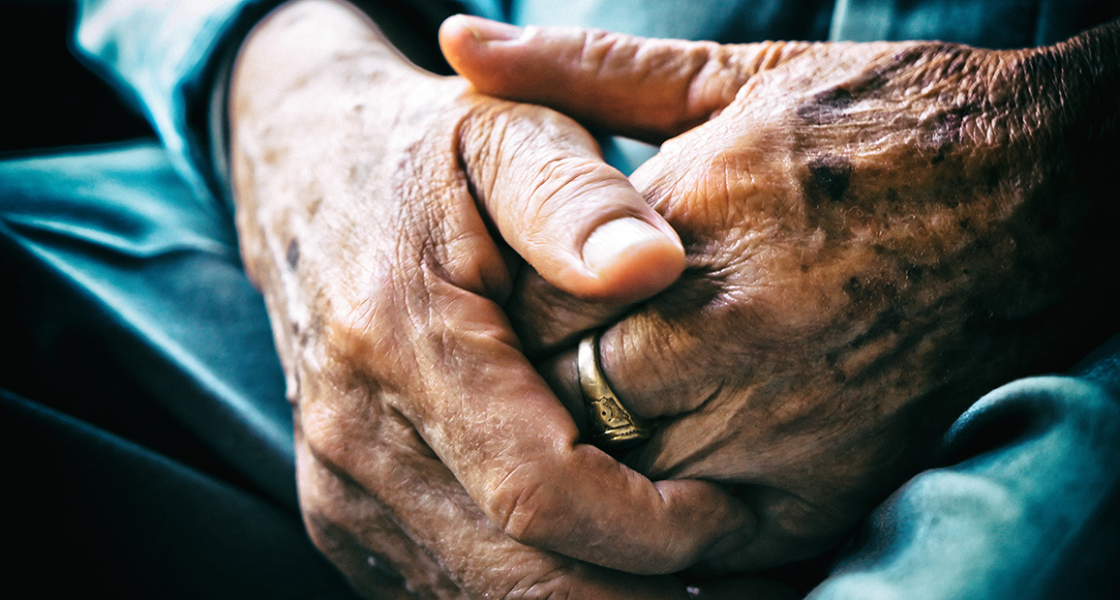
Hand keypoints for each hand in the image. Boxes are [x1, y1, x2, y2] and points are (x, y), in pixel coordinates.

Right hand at [229, 1, 768, 596]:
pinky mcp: (343, 517)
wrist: (305, 180)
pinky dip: (538, 595)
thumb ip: (574, 198)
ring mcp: (340, 488)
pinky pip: (450, 595)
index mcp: (400, 339)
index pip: (541, 491)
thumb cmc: (429, 157)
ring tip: (696, 579)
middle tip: (744, 580)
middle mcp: (354, 436)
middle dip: (639, 596)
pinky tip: (609, 569)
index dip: (651, 529)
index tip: (736, 516)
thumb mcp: (506, 135)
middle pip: (515, 582)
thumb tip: (655, 266)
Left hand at [442, 16, 1119, 572]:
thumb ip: (582, 70)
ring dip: (599, 454)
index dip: (513, 321)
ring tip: (603, 420)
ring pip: (623, 478)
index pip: (533, 311)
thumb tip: (460, 44)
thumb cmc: (878, 121)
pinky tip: (665, 474)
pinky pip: (707, 538)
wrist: (1042, 189)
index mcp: (684, 224)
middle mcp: (723, 328)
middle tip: (550, 375)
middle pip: (568, 401)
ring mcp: (779, 416)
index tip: (521, 313)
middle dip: (545, 394)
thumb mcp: (728, 75)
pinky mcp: (830, 483)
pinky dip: (667, 518)